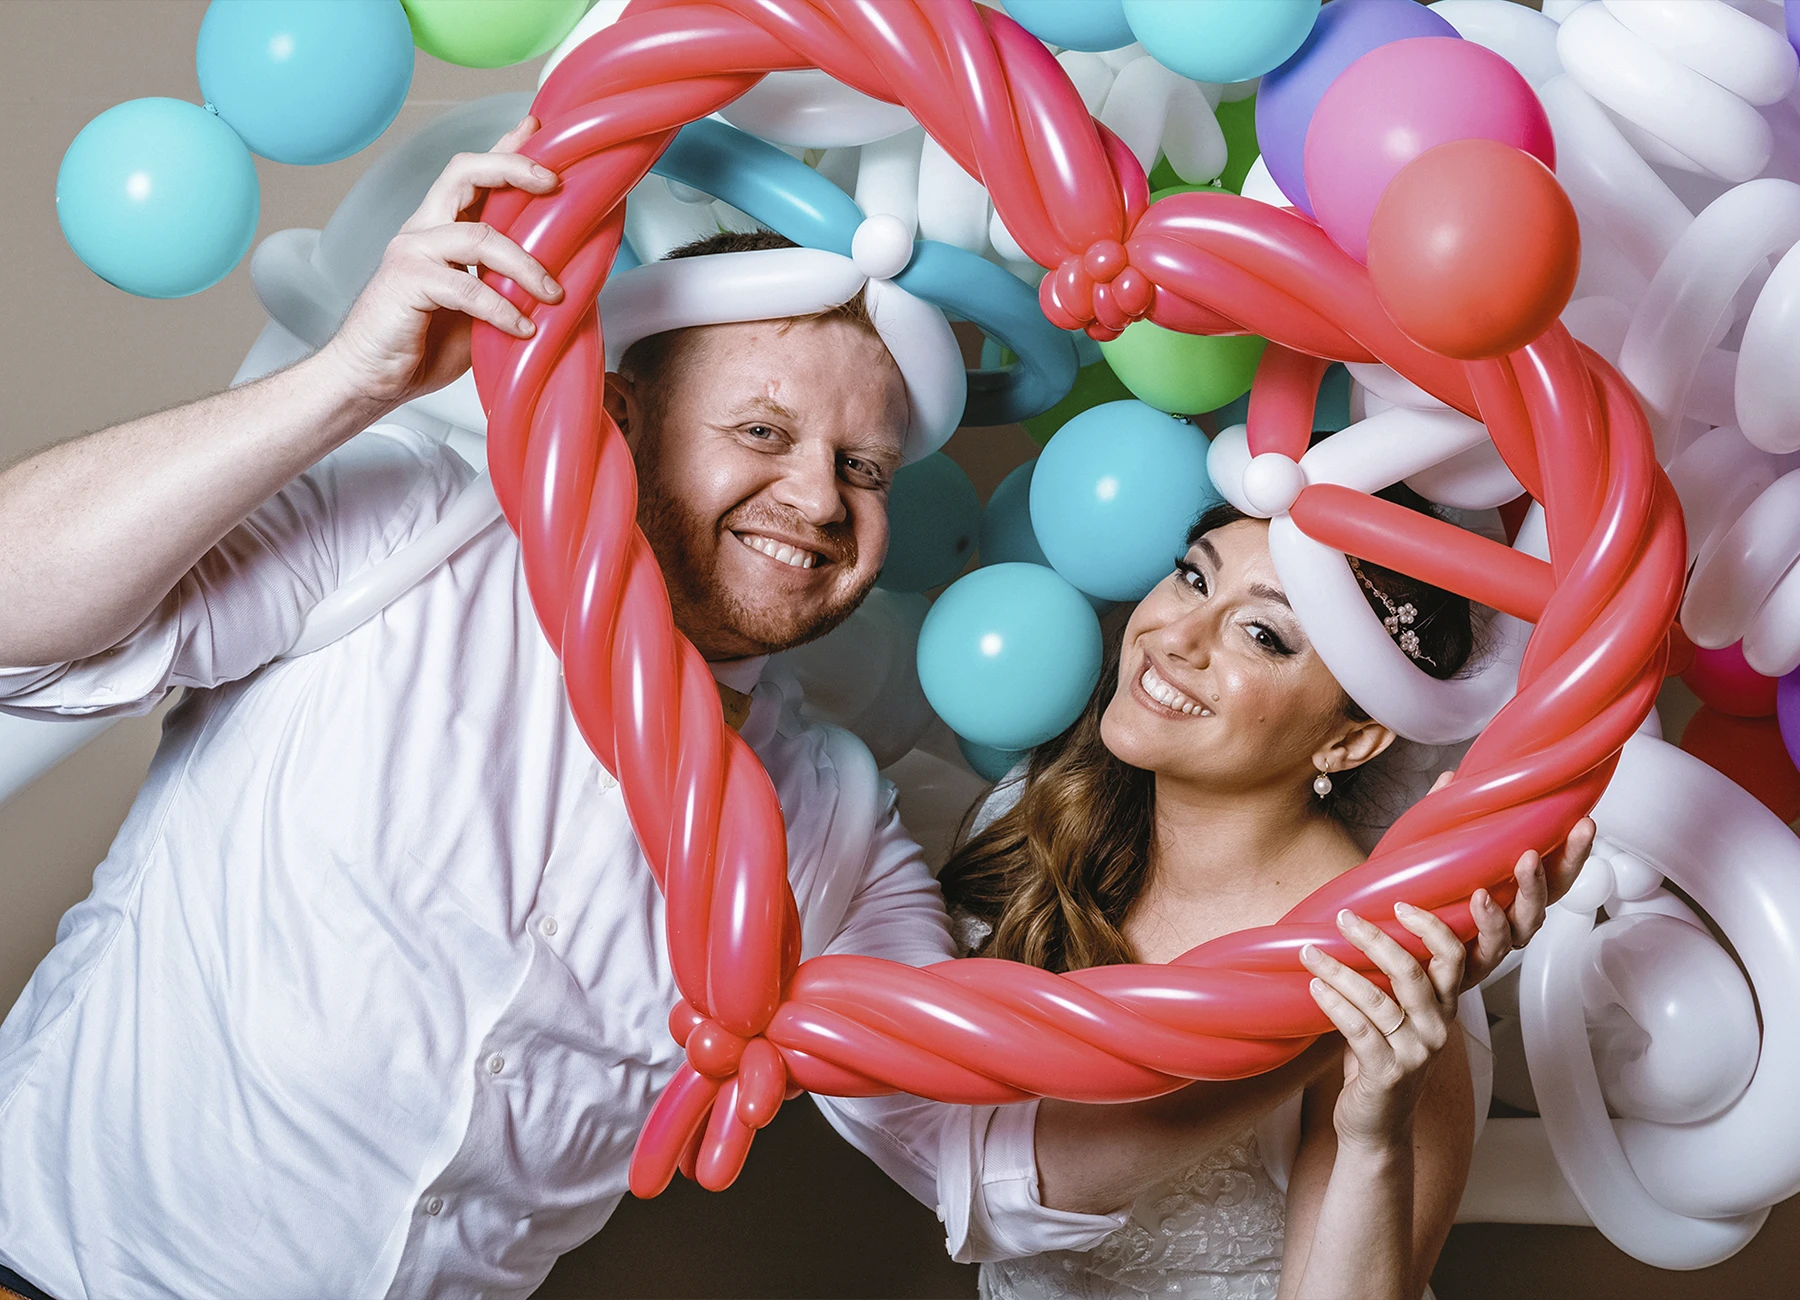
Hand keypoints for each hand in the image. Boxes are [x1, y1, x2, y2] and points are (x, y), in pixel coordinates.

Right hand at [318, 116, 564, 411]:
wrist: (371, 378)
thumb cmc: (423, 344)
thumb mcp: (480, 310)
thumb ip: (507, 285)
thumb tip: (564, 283)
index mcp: (441, 229)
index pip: (473, 175)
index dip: (506, 147)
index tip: (539, 128)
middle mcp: (424, 229)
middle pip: (465, 172)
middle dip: (513, 168)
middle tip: (554, 184)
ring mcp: (412, 252)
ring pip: (478, 235)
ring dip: (525, 264)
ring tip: (553, 294)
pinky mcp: (406, 282)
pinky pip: (466, 287)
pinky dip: (501, 308)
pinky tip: (523, 328)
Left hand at [1300, 904, 1464, 1153]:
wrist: (1377, 1128)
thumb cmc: (1381, 1064)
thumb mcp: (1395, 1020)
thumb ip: (1390, 984)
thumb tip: (1358, 932)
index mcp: (1443, 1009)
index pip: (1452, 959)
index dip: (1433, 928)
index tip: (1402, 903)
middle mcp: (1436, 1030)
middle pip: (1412, 972)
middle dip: (1375, 939)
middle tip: (1344, 918)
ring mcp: (1414, 1053)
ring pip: (1377, 999)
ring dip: (1339, 970)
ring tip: (1309, 951)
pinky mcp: (1387, 1073)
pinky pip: (1358, 1029)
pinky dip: (1333, 1003)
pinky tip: (1314, 987)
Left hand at [1423, 771, 1595, 987]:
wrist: (1375, 946)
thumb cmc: (1412, 899)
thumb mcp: (1428, 852)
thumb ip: (1443, 817)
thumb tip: (1452, 778)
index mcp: (1510, 896)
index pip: (1554, 874)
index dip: (1574, 853)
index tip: (1584, 822)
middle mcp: (1507, 925)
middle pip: (1545, 905)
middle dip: (1547, 879)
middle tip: (1532, 854)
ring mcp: (1488, 950)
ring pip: (1516, 932)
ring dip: (1512, 904)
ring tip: (1495, 883)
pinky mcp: (1463, 971)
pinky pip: (1478, 953)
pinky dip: (1479, 927)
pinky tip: (1474, 902)